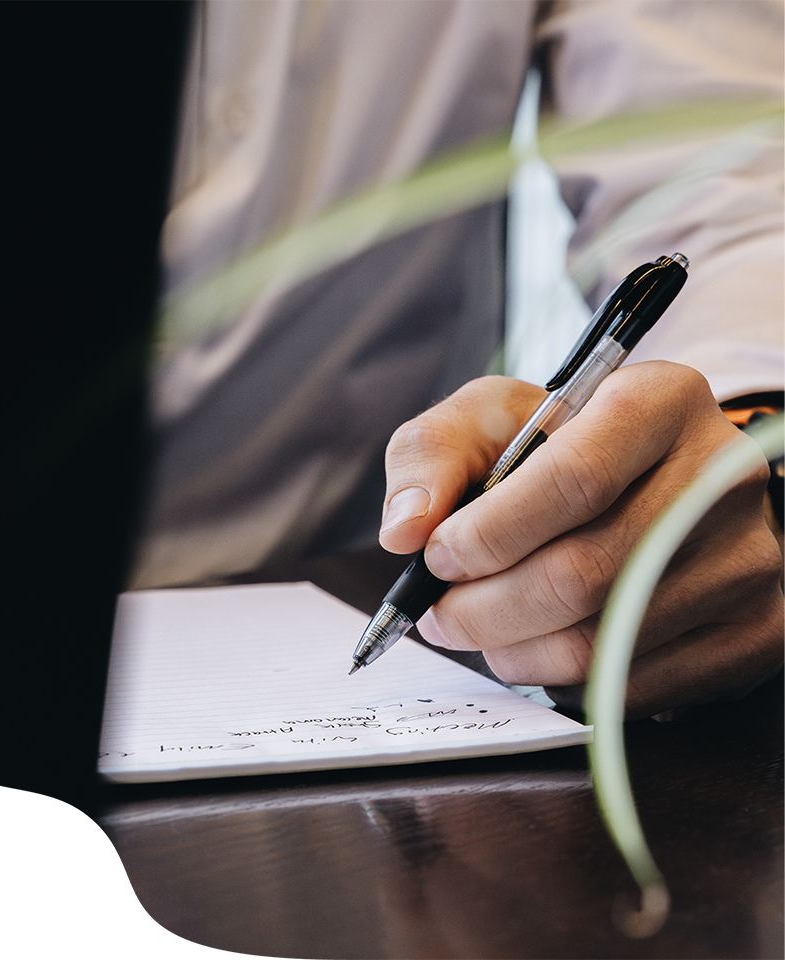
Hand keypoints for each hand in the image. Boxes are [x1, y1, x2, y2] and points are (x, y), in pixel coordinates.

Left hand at [379, 362, 784, 718]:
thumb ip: (432, 455)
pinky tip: (537, 647)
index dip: (489, 534)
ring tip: (481, 628)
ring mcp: (748, 561)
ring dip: (511, 650)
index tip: (437, 556)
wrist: (653, 481)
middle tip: (441, 611)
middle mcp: (721, 479)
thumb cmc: (558, 448)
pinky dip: (562, 679)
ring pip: (602, 642)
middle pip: (581, 574)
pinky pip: (633, 687)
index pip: (573, 480)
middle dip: (482, 608)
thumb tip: (405, 530)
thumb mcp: (489, 419)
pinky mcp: (755, 632)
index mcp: (660, 402)